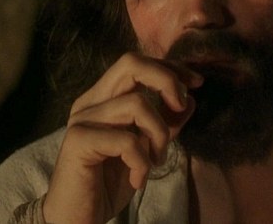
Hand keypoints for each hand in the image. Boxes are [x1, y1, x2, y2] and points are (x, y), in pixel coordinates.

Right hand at [42, 52, 202, 223]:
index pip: (136, 63)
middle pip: (131, 64)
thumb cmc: (108, 184)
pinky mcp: (79, 141)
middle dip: (167, 81)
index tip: (196, 84)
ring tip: (155, 161)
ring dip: (159, 134)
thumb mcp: (147, 150)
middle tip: (181, 107)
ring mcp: (82, 119)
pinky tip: (138, 178)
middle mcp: (90, 102)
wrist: (76, 218)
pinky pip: (127, 139)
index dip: (170, 68)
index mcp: (103, 98)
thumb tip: (189, 99)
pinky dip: (142, 161)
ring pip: (137, 104)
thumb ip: (164, 124)